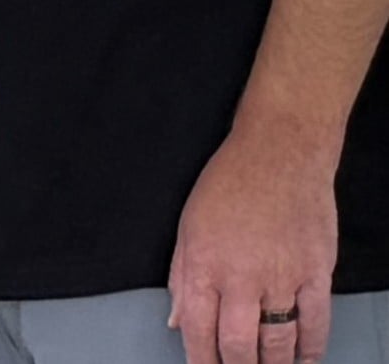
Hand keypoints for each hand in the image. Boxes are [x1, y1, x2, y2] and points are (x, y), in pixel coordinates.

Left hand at [167, 124, 338, 363]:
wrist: (279, 152)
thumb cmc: (230, 181)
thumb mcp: (188, 223)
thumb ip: (181, 276)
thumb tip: (177, 321)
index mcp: (205, 261)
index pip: (199, 329)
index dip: (200, 360)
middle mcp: (242, 275)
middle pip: (239, 346)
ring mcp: (282, 276)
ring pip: (278, 344)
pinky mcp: (316, 273)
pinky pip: (315, 325)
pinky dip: (310, 350)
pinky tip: (303, 360)